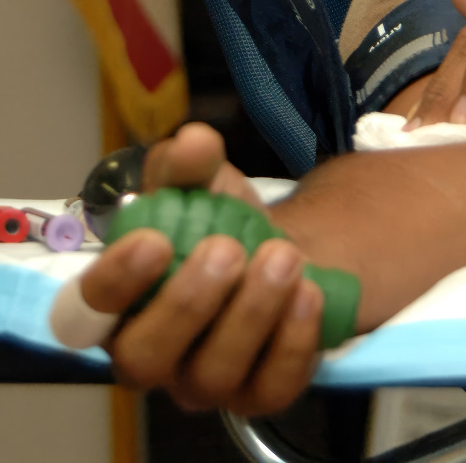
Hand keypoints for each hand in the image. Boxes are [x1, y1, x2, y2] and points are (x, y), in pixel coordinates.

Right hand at [79, 123, 322, 415]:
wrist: (280, 254)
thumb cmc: (222, 226)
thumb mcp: (201, 185)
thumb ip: (187, 164)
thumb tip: (194, 143)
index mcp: (119, 307)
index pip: (86, 314)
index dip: (115, 282)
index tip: (155, 240)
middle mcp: (152, 355)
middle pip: (146, 356)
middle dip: (189, 301)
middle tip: (228, 248)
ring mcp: (205, 383)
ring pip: (214, 373)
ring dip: (252, 311)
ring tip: (284, 256)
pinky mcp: (260, 394)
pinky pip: (273, 384)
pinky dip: (294, 339)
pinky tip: (309, 293)